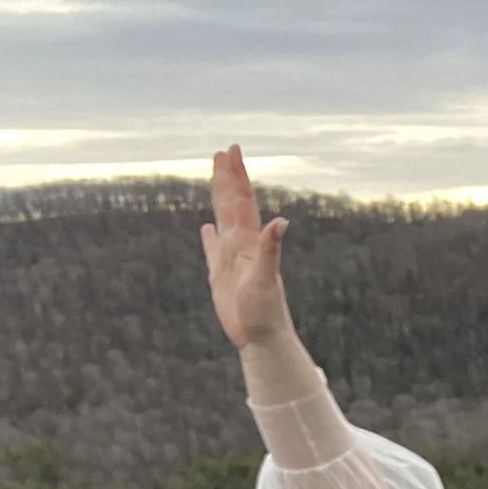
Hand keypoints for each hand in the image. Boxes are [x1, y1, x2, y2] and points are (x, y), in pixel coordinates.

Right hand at [202, 144, 296, 352]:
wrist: (263, 338)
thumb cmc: (266, 312)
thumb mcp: (266, 278)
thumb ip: (271, 249)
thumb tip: (281, 221)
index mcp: (249, 242)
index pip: (242, 201)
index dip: (237, 175)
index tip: (232, 150)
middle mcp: (241, 246)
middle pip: (232, 204)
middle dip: (227, 177)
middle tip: (223, 151)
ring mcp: (231, 260)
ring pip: (223, 220)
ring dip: (219, 198)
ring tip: (216, 178)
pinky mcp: (221, 276)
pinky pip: (212, 250)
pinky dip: (209, 237)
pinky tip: (207, 228)